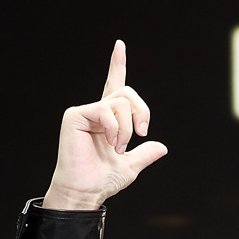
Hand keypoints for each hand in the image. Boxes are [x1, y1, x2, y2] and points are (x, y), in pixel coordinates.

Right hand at [42, 40, 167, 210]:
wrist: (86, 192)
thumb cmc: (102, 181)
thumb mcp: (130, 167)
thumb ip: (144, 154)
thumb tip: (162, 147)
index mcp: (108, 120)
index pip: (115, 87)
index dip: (117, 65)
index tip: (120, 45)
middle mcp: (96, 112)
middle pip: (127, 93)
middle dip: (142, 112)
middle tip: (142, 133)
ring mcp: (85, 112)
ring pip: (120, 102)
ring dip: (127, 128)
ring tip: (119, 147)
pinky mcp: (76, 115)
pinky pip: (105, 109)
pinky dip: (115, 128)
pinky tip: (111, 144)